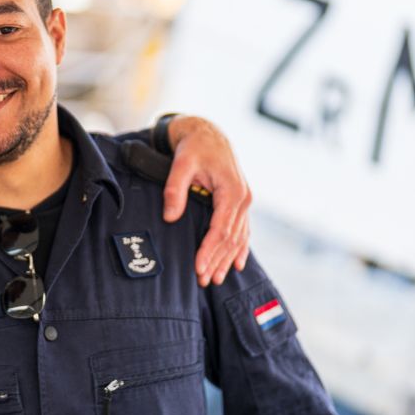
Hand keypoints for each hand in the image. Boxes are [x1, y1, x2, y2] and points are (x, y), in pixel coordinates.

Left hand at [162, 115, 252, 286]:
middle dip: (217, 261)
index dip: (209, 250)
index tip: (199, 267)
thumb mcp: (181, 164)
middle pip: (231, 237)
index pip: (221, 228)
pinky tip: (237, 264)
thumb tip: (170, 216)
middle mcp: (243, 198)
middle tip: (203, 281)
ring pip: (238, 237)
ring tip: (216, 279)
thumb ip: (175, 189)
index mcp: (232, 190)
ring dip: (227, 259)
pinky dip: (240, 248)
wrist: (207, 133)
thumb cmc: (194, 148)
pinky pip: (242, 230)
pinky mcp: (239, 202)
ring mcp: (244, 201)